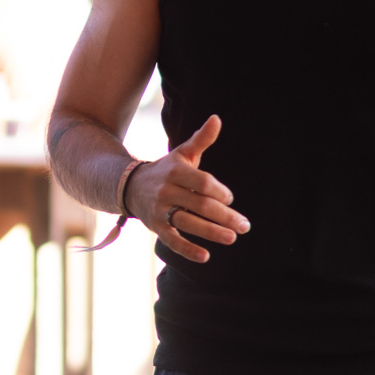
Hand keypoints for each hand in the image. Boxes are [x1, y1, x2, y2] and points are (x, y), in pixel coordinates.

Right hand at [127, 114, 249, 262]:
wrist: (129, 186)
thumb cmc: (166, 170)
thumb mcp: (182, 154)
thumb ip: (201, 139)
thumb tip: (216, 118)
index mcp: (175, 171)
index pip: (202, 182)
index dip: (219, 192)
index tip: (230, 199)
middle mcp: (166, 190)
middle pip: (200, 205)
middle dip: (225, 216)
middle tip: (245, 225)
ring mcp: (160, 209)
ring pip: (188, 223)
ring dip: (212, 232)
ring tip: (232, 238)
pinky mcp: (155, 226)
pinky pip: (172, 240)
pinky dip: (188, 249)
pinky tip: (205, 256)